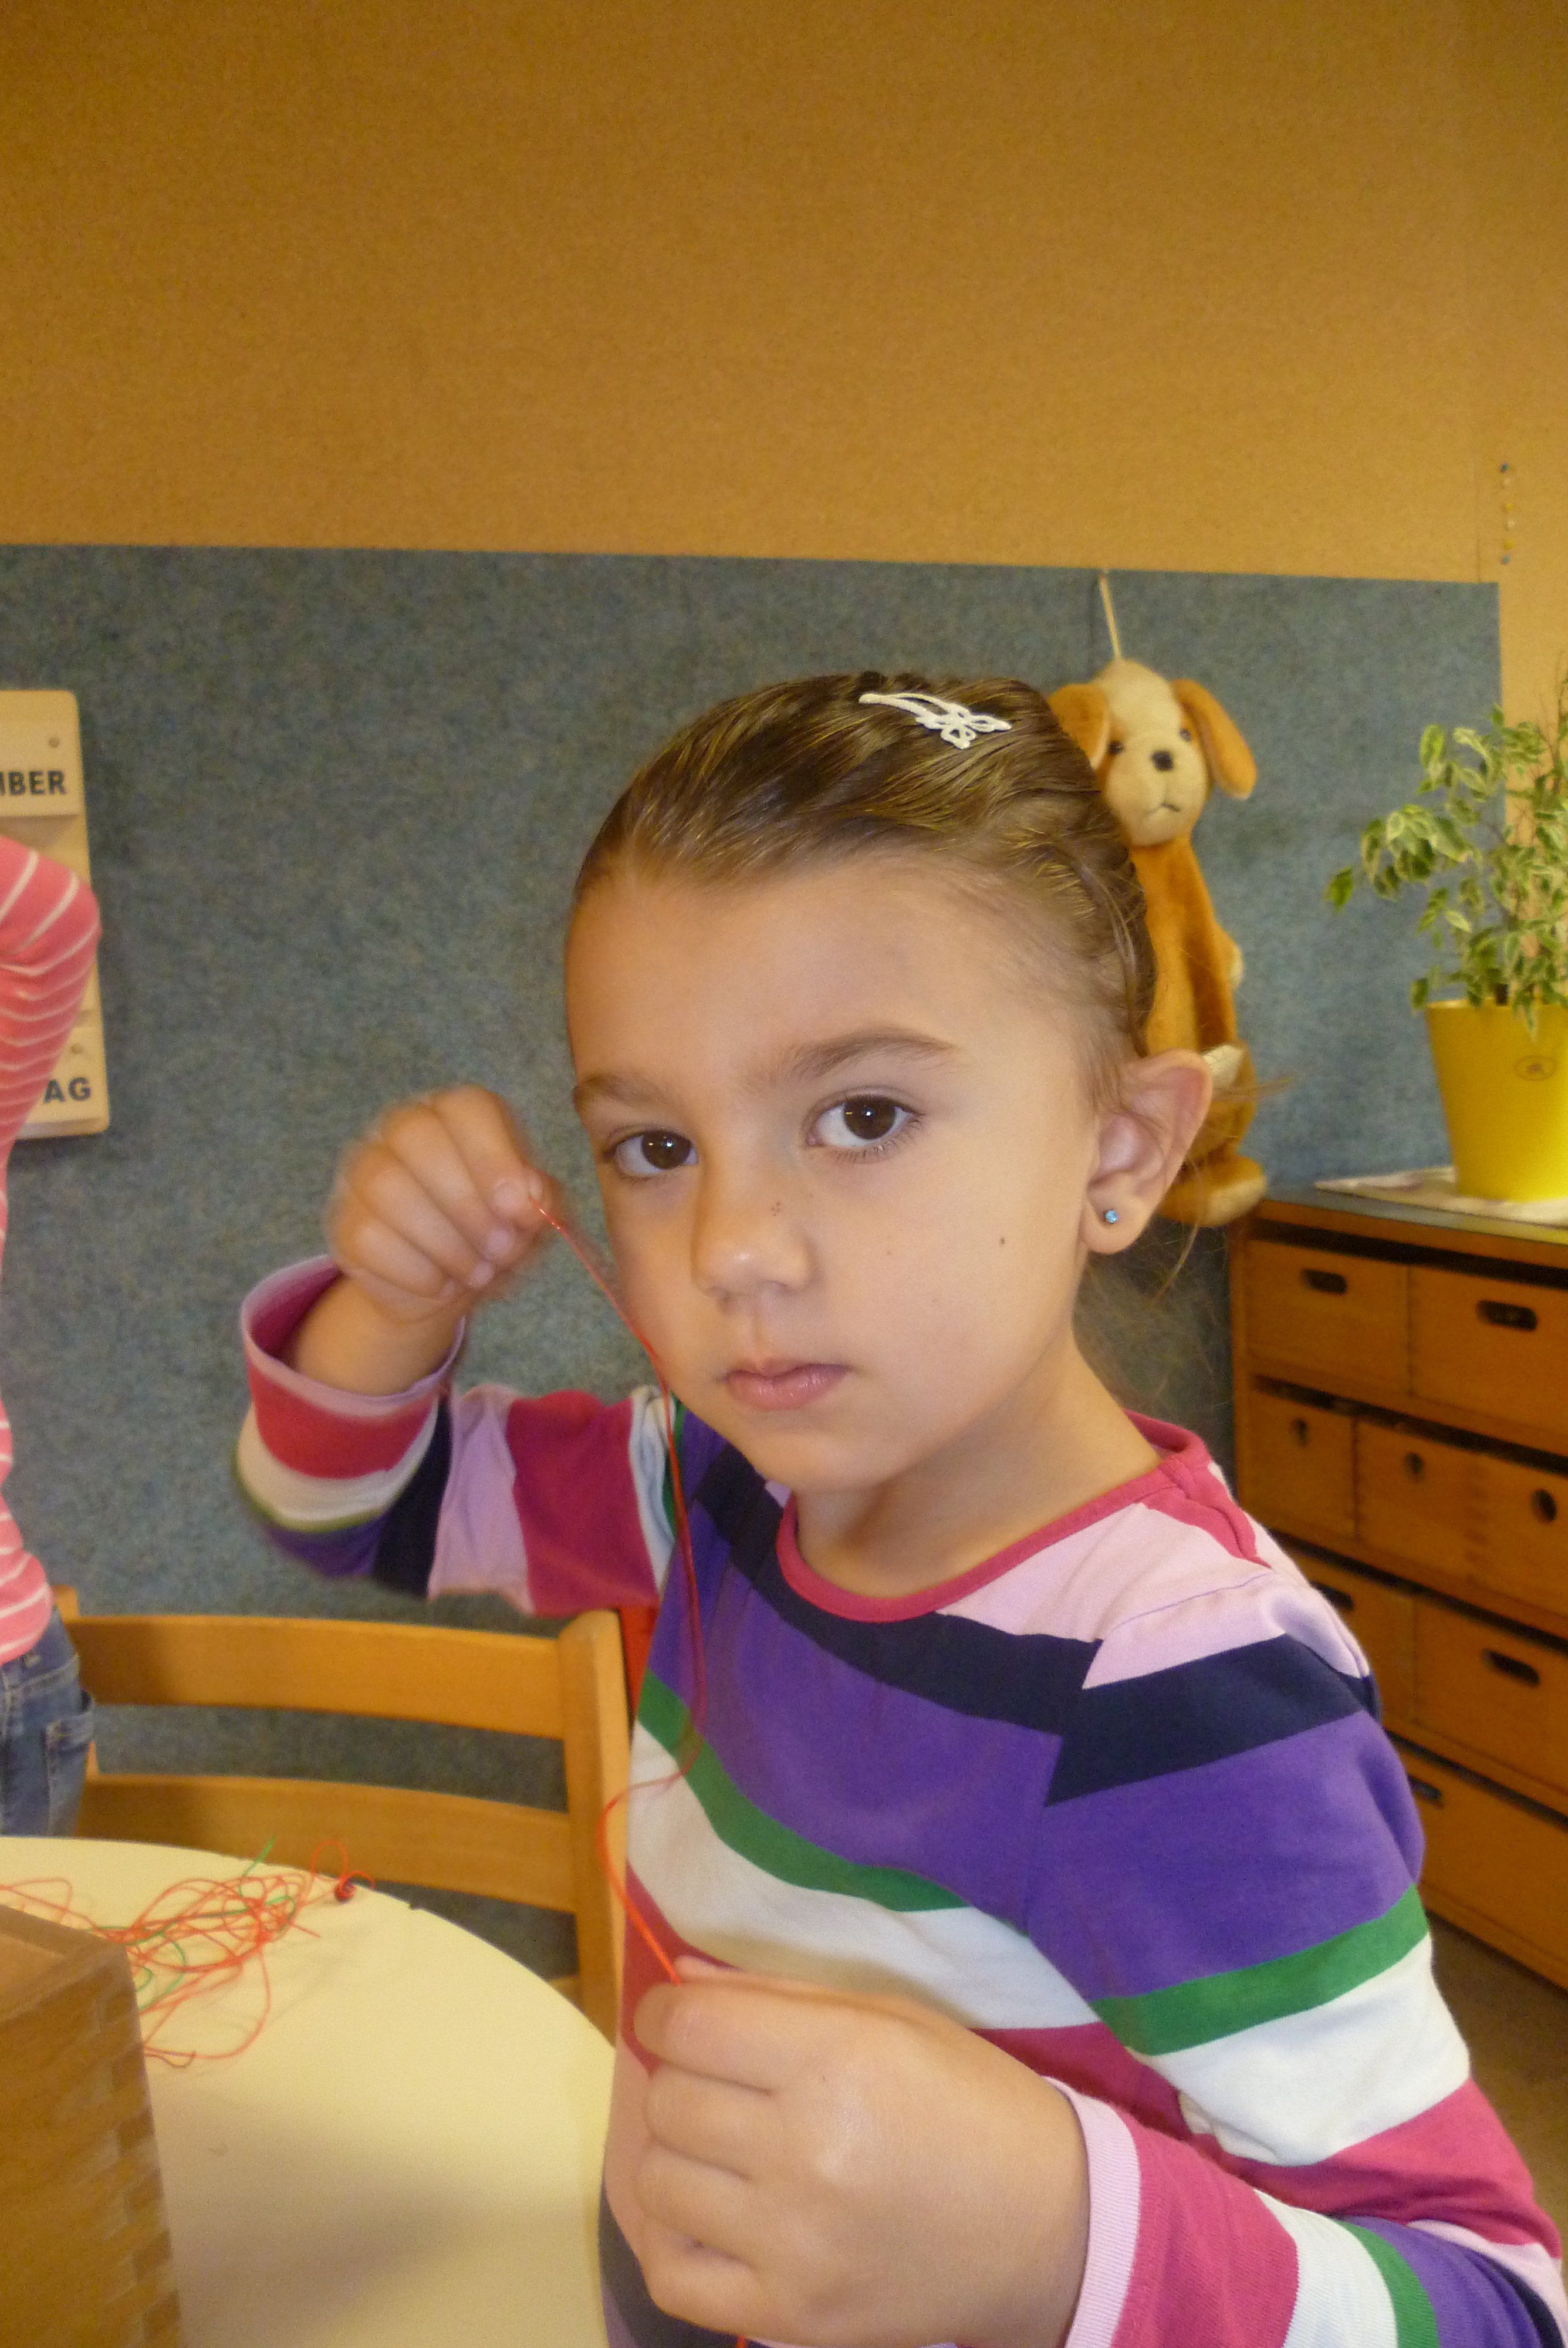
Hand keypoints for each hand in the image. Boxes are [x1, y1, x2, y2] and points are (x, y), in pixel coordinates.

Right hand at [326, 1085, 556, 1328]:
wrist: (445, 1286)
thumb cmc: (493, 1234)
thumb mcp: (530, 1218)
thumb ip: (539, 1201)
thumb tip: (529, 1199)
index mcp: (457, 1115)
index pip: (466, 1108)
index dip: (494, 1156)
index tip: (519, 1209)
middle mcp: (401, 1129)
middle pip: (417, 1139)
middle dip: (468, 1204)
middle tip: (502, 1250)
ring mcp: (363, 1172)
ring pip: (388, 1188)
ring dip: (445, 1242)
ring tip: (478, 1273)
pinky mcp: (343, 1222)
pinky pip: (368, 1237)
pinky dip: (416, 1271)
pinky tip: (440, 1285)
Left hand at [633, 1966, 1087, 2347]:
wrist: (1050, 2230)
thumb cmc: (970, 2101)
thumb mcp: (892, 2019)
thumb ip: (779, 1994)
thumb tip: (679, 1981)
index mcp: (838, 2061)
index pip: (688, 2027)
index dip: (666, 2014)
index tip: (679, 2019)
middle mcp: (807, 2152)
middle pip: (668, 2102)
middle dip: (679, 2079)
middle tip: (720, 2081)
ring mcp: (794, 2245)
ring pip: (657, 2183)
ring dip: (677, 2155)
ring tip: (722, 2148)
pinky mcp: (790, 2319)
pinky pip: (672, 2276)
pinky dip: (672, 2239)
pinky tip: (711, 2214)